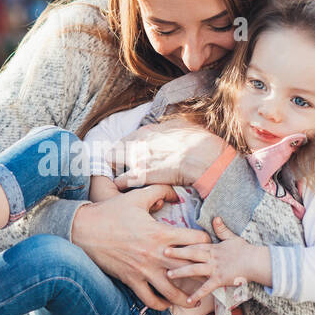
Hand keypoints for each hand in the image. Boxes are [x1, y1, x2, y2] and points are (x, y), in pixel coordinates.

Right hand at [70, 185, 214, 309]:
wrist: (84, 230)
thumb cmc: (111, 212)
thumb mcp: (137, 196)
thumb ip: (160, 191)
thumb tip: (177, 194)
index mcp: (161, 233)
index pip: (196, 240)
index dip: (206, 241)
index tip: (208, 244)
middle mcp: (156, 255)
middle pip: (190, 269)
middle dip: (204, 273)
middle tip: (211, 275)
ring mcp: (144, 270)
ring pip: (172, 292)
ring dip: (186, 298)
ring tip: (195, 300)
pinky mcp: (131, 280)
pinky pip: (150, 299)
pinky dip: (161, 304)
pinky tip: (167, 304)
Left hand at [108, 121, 226, 189]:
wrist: (202, 159)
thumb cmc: (198, 142)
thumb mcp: (183, 125)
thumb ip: (170, 126)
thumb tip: (169, 126)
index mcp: (148, 130)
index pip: (126, 139)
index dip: (127, 150)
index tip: (131, 157)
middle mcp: (138, 142)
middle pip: (114, 150)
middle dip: (117, 160)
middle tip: (125, 169)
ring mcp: (137, 159)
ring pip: (112, 163)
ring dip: (118, 171)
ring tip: (125, 179)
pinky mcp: (140, 176)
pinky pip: (120, 181)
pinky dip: (123, 185)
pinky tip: (129, 189)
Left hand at [162, 217, 264, 304]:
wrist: (256, 262)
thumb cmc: (245, 250)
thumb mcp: (232, 238)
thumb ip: (221, 230)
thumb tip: (215, 218)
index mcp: (213, 247)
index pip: (195, 244)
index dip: (181, 243)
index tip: (168, 241)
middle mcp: (212, 257)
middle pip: (192, 254)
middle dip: (177, 253)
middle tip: (162, 252)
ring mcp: (215, 268)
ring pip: (195, 269)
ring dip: (181, 272)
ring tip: (168, 275)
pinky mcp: (220, 279)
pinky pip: (207, 288)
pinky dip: (198, 294)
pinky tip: (188, 300)